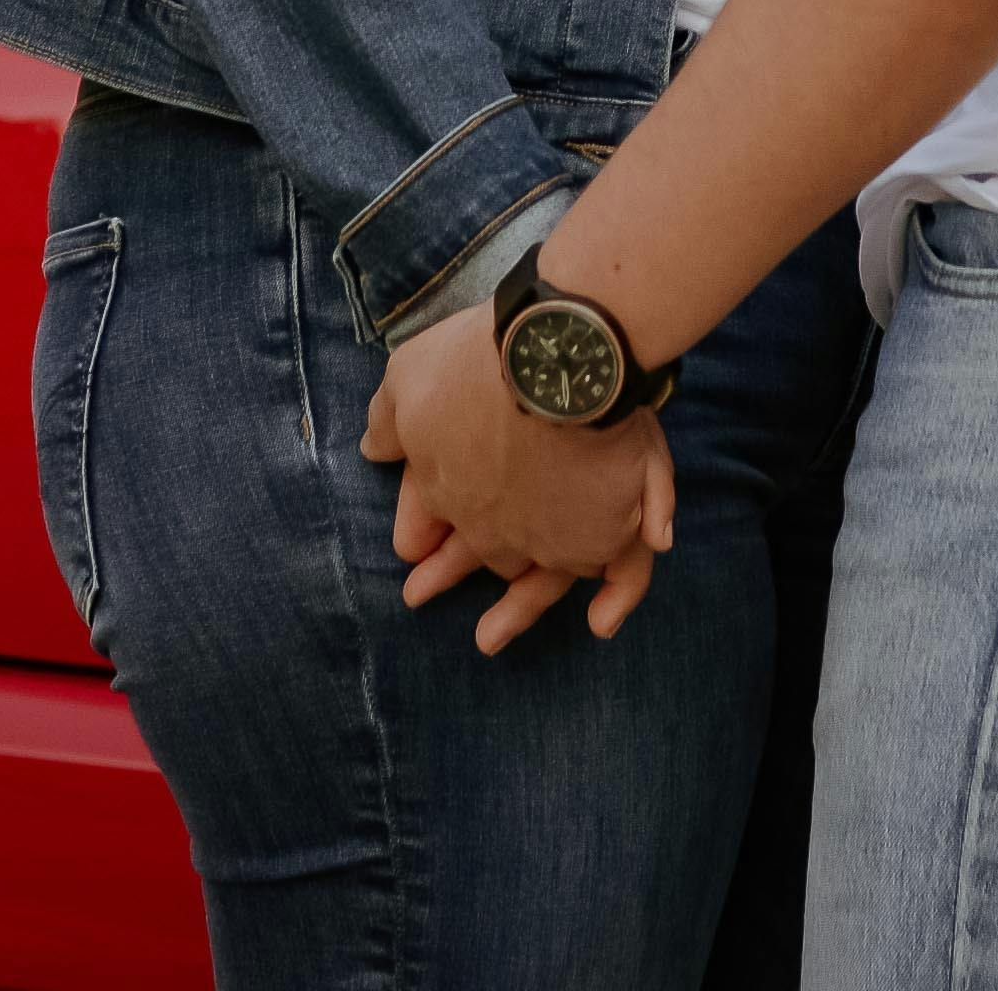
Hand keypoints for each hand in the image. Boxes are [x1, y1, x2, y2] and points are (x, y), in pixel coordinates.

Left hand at [362, 314, 672, 650]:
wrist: (560, 355)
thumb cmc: (483, 362)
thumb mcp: (412, 376)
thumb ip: (389, 419)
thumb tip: (372, 450)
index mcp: (451, 491)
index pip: (427, 521)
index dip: (418, 533)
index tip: (411, 551)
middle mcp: (502, 526)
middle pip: (479, 555)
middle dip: (451, 571)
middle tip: (420, 597)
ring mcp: (560, 533)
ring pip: (542, 581)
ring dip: (518, 610)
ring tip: (489, 641)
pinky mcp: (611, 528)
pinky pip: (625, 571)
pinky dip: (619, 596)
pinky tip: (601, 623)